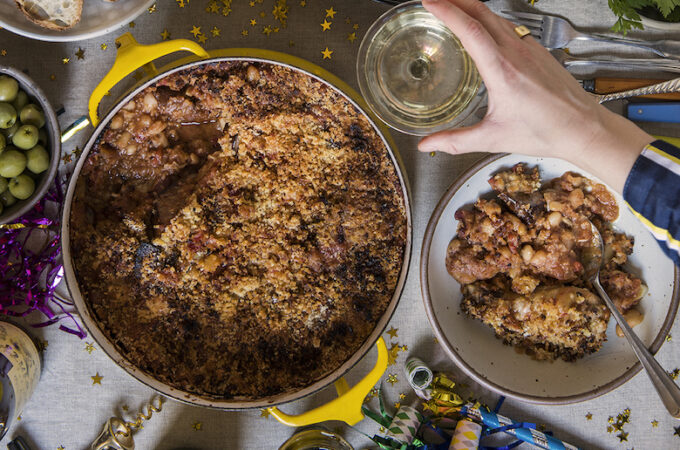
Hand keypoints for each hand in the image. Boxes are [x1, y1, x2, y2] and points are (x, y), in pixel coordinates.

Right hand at [418, 0, 652, 193]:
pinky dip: (491, 20)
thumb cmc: (545, 132)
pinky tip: (485, 29)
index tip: (430, 2)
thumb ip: (456, 141)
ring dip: (473, 8)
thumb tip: (428, 145)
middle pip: (482, 12)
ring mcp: (530, 49)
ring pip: (497, 17)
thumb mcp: (493, 138)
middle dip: (456, 1)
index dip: (447, 11)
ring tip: (455, 9)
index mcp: (502, 70)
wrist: (583, 128)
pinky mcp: (540, 51)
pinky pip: (511, 27)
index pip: (470, 29)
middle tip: (436, 0)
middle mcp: (517, 53)